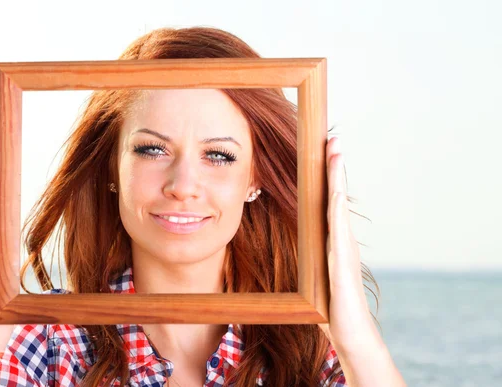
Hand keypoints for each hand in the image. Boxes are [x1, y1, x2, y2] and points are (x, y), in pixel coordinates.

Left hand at [318, 137, 375, 351]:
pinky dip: (337, 207)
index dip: (327, 175)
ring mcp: (344, 246)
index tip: (324, 150)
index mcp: (333, 238)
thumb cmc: (331, 305)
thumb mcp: (316, 273)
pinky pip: (339, 228)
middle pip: (337, 194)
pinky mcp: (342, 260)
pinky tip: (335, 190)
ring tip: (335, 150)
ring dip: (337, 177)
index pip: (329, 200)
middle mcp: (341, 237)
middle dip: (335, 165)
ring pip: (339, 204)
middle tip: (333, 136)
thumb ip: (310, 256)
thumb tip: (300, 246)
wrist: (348, 330)